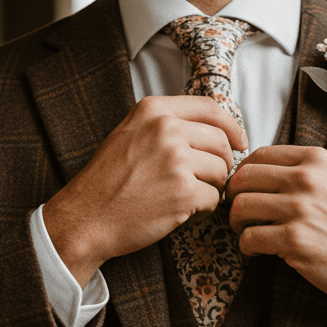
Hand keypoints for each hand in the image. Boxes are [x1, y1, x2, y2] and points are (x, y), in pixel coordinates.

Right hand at [42, 95, 246, 285]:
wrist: (86, 218)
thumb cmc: (108, 182)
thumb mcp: (130, 134)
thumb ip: (166, 124)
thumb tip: (214, 128)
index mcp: (153, 111)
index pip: (210, 108)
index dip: (231, 126)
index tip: (240, 141)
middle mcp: (165, 130)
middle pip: (221, 142)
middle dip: (221, 163)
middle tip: (206, 179)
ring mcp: (175, 161)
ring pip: (221, 171)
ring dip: (211, 186)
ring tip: (185, 195)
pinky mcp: (183, 192)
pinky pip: (215, 198)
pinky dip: (204, 208)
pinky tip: (181, 210)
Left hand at [227, 146, 326, 326]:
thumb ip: (300, 173)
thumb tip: (253, 174)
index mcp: (316, 160)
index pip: (258, 155)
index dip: (243, 174)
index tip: (244, 190)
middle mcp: (307, 179)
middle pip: (243, 178)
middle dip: (233, 198)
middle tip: (239, 214)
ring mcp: (301, 209)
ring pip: (241, 206)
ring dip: (236, 223)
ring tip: (247, 232)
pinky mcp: (294, 240)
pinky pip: (249, 237)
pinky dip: (246, 246)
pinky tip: (258, 250)